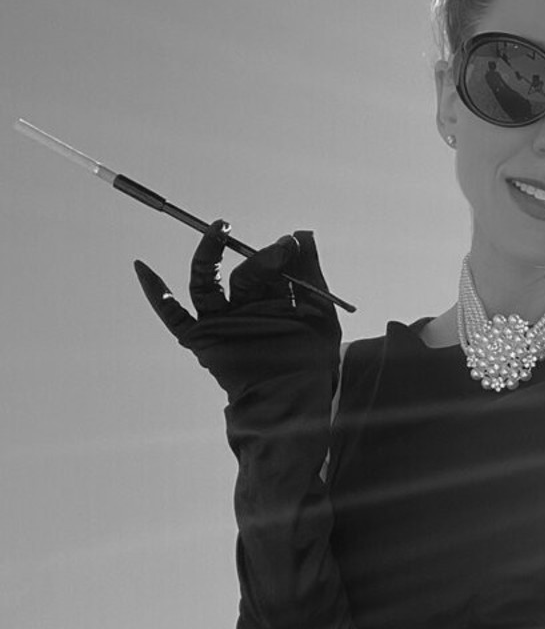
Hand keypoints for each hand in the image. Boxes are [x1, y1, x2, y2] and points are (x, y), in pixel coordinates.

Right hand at [134, 221, 341, 400]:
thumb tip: (301, 232)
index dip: (278, 254)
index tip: (291, 243)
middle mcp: (242, 306)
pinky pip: (173, 317)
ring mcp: (221, 321)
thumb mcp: (318, 310)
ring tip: (219, 231)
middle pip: (243, 275)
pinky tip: (143, 268)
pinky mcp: (201, 339)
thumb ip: (309, 272)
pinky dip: (156, 295)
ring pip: (206, 284)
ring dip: (208, 256)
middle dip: (260, 261)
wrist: (296, 397)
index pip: (268, 268)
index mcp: (269, 298)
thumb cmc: (312, 358)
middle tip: (279, 249)